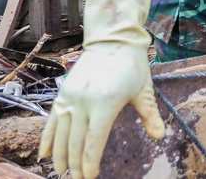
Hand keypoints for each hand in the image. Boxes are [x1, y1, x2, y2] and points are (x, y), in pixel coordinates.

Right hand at [40, 0, 165, 178]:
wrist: (112, 40)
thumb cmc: (132, 66)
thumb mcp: (144, 90)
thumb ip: (149, 115)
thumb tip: (159, 136)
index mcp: (106, 102)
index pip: (94, 139)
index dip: (90, 161)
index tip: (90, 176)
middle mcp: (84, 101)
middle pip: (75, 141)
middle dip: (75, 164)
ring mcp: (70, 98)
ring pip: (61, 134)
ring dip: (60, 156)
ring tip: (61, 172)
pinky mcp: (62, 94)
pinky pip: (52, 121)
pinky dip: (48, 139)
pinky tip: (45, 154)